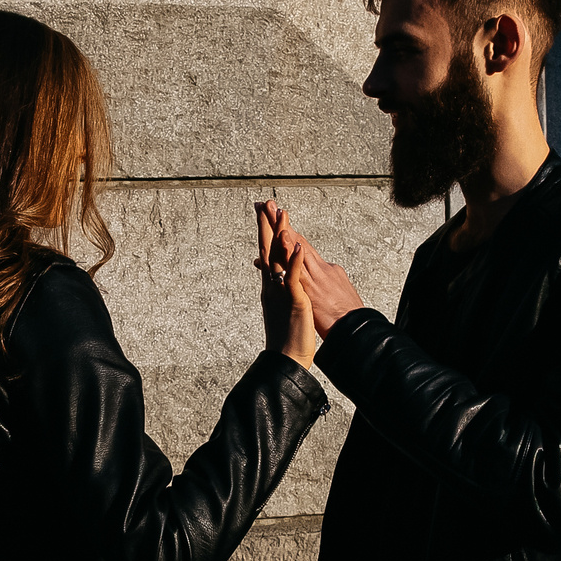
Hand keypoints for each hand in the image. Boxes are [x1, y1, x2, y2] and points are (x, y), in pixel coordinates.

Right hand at [256, 201, 315, 367]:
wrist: (285, 358)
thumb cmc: (285, 338)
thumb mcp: (278, 308)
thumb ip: (274, 292)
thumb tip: (270, 283)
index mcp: (271, 286)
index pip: (266, 253)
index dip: (264, 231)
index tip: (262, 212)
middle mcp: (272, 285)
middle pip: (268, 249)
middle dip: (267, 224)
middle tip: (265, 202)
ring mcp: (282, 291)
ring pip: (280, 258)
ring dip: (281, 234)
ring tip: (282, 212)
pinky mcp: (295, 300)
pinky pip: (294, 277)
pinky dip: (296, 260)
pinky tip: (297, 245)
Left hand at [266, 204, 365, 335]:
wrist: (354, 330)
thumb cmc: (344, 315)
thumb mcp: (334, 291)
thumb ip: (323, 279)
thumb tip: (317, 273)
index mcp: (324, 269)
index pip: (302, 245)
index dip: (288, 230)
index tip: (275, 216)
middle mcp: (319, 269)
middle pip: (296, 240)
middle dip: (280, 222)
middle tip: (267, 204)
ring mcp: (315, 277)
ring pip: (296, 248)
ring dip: (282, 229)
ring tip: (271, 212)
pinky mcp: (312, 288)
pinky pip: (298, 267)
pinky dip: (291, 251)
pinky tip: (283, 238)